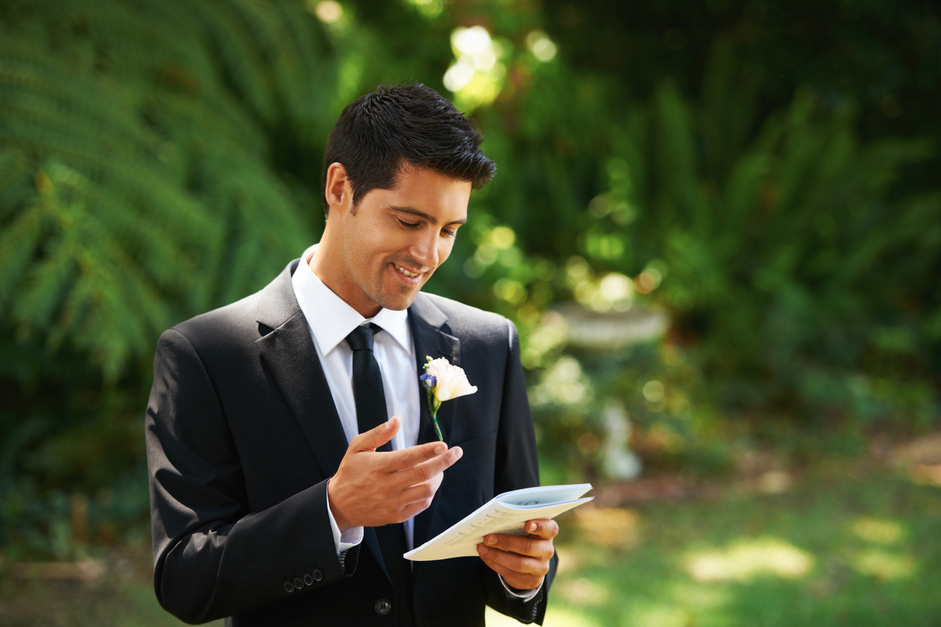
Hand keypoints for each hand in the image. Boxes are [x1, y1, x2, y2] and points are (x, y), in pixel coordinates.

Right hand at [327, 417, 462, 530]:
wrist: (339, 505)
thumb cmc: (350, 473)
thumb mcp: (357, 448)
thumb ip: (378, 433)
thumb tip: (396, 420)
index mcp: (379, 466)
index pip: (409, 457)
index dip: (429, 451)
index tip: (444, 445)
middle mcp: (387, 485)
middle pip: (424, 473)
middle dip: (444, 462)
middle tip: (456, 452)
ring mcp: (393, 502)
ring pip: (426, 491)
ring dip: (438, 478)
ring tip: (440, 469)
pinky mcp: (396, 516)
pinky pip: (421, 505)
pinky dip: (429, 494)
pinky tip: (428, 484)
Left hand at [476, 519, 557, 590]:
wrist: (529, 560)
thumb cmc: (523, 536)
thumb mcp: (524, 528)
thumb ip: (515, 523)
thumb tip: (492, 522)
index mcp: (548, 533)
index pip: (549, 529)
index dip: (540, 526)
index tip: (527, 524)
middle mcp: (547, 550)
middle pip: (528, 547)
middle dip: (505, 542)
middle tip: (487, 538)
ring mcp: (541, 568)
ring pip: (518, 564)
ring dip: (496, 555)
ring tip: (481, 548)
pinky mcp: (531, 581)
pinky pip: (510, 574)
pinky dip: (494, 564)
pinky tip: (485, 556)